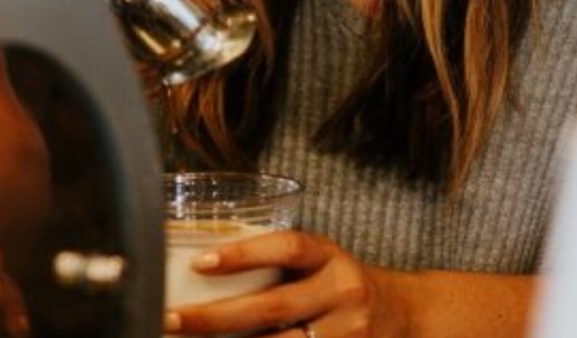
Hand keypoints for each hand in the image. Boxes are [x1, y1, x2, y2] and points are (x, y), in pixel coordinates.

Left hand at [163, 231, 409, 337]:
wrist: (406, 315)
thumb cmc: (340, 286)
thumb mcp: (320, 263)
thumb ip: (275, 267)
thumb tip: (195, 272)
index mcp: (331, 257)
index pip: (288, 248)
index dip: (244, 253)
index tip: (199, 262)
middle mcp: (343, 293)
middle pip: (273, 306)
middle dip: (215, 317)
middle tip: (170, 318)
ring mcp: (348, 335)